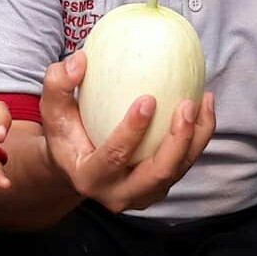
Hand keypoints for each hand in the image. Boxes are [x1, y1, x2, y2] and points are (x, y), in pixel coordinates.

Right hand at [39, 50, 214, 211]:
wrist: (75, 167)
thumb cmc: (65, 133)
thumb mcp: (52, 111)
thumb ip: (58, 84)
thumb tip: (81, 60)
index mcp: (89, 178)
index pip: (114, 157)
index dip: (132, 131)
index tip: (148, 98)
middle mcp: (119, 194)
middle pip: (157, 173)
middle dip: (177, 140)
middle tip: (186, 104)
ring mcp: (143, 194)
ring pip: (179, 170)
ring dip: (196, 136)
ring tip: (202, 100)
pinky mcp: (160, 186)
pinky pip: (186, 162)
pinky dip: (199, 135)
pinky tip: (204, 105)